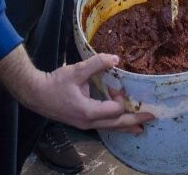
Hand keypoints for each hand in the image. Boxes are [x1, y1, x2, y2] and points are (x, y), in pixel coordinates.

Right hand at [1, 48, 152, 131]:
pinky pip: (104, 126)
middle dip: (135, 121)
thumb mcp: (76, 70)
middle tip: (152, 118)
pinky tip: (121, 124)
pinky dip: (116, 125)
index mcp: (89, 111)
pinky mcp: (83, 122)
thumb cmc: (55, 83)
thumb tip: (116, 58)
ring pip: (111, 128)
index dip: (119, 97)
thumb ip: (97, 64)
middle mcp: (89, 122)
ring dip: (127, 126)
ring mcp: (86, 125)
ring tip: (141, 127)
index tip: (114, 86)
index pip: (115, 109)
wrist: (36, 94)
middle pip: (117, 125)